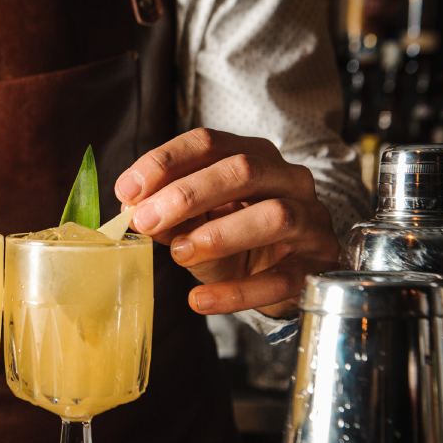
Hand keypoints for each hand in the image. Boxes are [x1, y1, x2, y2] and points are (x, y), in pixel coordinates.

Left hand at [116, 128, 340, 317]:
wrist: (284, 277)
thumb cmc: (236, 240)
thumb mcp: (196, 222)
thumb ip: (167, 214)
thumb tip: (131, 209)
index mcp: (255, 156)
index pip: (209, 143)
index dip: (165, 162)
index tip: (127, 189)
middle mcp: (289, 180)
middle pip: (243, 170)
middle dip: (187, 194)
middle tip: (145, 220)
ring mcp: (309, 223)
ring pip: (274, 216)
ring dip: (218, 235)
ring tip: (178, 253)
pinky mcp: (315, 267)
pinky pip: (280, 279)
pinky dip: (236, 292)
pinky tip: (200, 300)